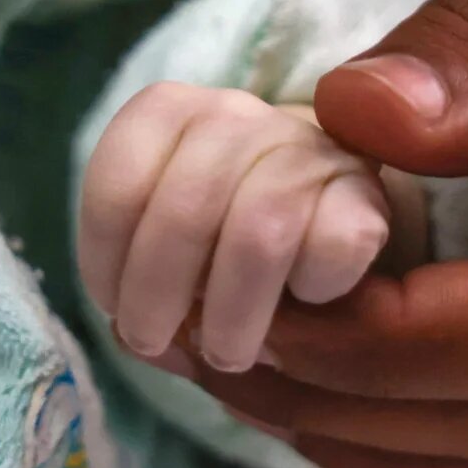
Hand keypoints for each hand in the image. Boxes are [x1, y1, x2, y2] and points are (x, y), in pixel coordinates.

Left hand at [79, 83, 422, 374]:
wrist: (318, 215)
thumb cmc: (217, 238)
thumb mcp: (162, 247)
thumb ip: (136, 281)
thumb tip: (141, 344)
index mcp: (168, 114)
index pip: (117, 183)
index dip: (105, 260)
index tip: (113, 307)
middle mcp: (234, 113)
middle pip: (183, 212)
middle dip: (156, 297)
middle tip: (157, 342)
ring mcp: (303, 146)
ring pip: (257, 235)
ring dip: (231, 315)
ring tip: (225, 353)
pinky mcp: (363, 190)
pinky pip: (332, 246)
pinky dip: (311, 291)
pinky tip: (303, 303)